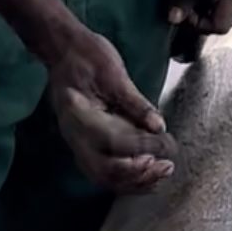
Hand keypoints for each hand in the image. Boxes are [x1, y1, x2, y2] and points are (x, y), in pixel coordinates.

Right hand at [46, 27, 177, 194]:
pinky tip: (146, 172)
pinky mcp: (85, 143)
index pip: (115, 142)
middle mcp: (75, 136)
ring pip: (104, 177)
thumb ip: (136, 103)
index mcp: (79, 116)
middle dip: (140, 174)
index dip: (145, 147)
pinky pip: (103, 170)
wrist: (62, 49)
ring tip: (161, 172)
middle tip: (166, 166)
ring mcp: (78, 142)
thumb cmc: (86, 55)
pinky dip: (126, 177)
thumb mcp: (114, 72)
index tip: (169, 144)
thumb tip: (159, 127)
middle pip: (106, 171)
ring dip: (134, 181)